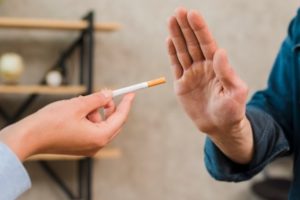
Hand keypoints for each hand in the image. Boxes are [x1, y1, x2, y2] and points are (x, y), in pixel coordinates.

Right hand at [0, 91, 134, 160]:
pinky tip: (77, 110)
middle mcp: (97, 145)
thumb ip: (97, 99)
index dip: (126, 104)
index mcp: (100, 136)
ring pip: (101, 124)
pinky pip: (91, 129)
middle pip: (112, 122)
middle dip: (108, 106)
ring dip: (95, 111)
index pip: (120, 118)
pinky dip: (88, 118)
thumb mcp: (78, 105)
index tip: (132, 93)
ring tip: (81, 102)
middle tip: (103, 94)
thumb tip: (109, 95)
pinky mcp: (80, 146)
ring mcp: (88, 147)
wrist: (29, 137)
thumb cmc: (52, 122)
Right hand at [167, 7, 252, 163]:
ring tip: (171, 20)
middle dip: (185, 27)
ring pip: (182, 51)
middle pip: (192, 43)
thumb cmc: (231, 110)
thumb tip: (220, 51)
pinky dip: (172, 53)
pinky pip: (176, 65)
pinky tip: (169, 40)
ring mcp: (192, 74)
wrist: (218, 126)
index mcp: (217, 66)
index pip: (207, 43)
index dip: (199, 29)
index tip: (192, 14)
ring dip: (176, 36)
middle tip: (178, 11)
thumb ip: (227, 72)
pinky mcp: (182, 84)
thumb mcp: (235, 92)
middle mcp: (203, 66)